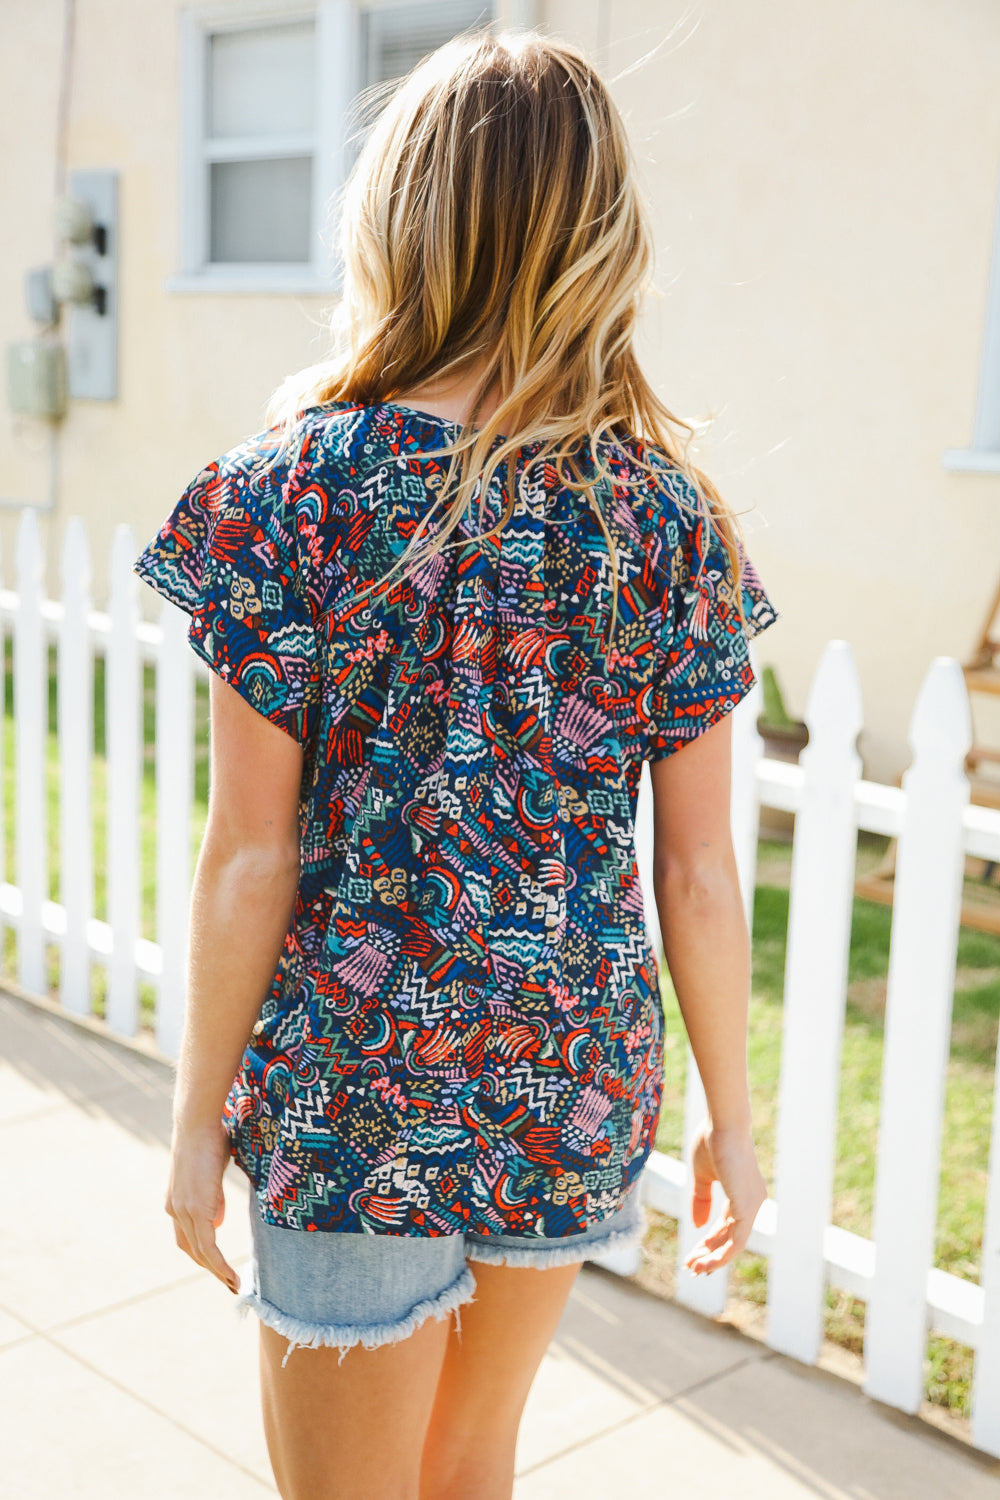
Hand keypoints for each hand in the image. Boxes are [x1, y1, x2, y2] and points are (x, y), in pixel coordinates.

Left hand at [165, 1118, 240, 1293]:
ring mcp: (184, 1212)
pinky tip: (231, 1275)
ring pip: (200, 1252)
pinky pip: (208, 1247)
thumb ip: (213, 1198)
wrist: (197, 1124)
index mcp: (176, 1202)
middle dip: (210, 1268)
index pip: (187, 1237)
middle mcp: (175, 1210)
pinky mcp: (196, 1210)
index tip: (218, 1265)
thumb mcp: (210, 1173)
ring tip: (233, 1285)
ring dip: (217, 1272)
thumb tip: (218, 1222)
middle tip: (229, 1282)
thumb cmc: (209, 1139)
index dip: (202, 1253)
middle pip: (191, 1250)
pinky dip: (219, 1265)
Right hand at [682, 1118, 766, 1275]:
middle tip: (690, 1266)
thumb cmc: (712, 1141)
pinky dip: (721, 1254)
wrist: (723, 1124)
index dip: (710, 1240)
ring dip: (713, 1258)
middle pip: (731, 1237)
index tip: (692, 1252)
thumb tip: (698, 1226)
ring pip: (734, 1243)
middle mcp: (753, 1201)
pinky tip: (704, 1261)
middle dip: (709, 1252)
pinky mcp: (748, 1208)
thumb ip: (701, 1200)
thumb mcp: (702, 1175)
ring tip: (693, 1267)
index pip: (728, 1225)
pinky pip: (737, 1241)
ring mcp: (753, 1205)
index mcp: (743, 1192)